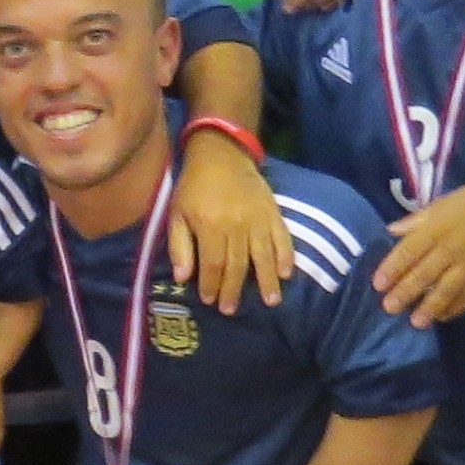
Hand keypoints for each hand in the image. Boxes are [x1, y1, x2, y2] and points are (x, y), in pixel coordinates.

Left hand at [167, 133, 291, 312]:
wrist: (221, 155)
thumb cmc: (194, 187)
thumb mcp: (177, 214)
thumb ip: (180, 246)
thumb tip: (183, 278)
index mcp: (211, 225)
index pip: (213, 264)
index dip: (211, 284)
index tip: (209, 300)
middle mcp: (237, 225)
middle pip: (237, 265)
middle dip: (234, 290)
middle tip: (231, 309)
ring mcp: (258, 219)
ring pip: (264, 255)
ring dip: (267, 281)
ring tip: (271, 302)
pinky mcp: (273, 212)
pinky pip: (283, 237)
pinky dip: (286, 256)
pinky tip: (287, 274)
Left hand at [376, 171, 464, 323]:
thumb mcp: (443, 203)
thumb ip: (417, 220)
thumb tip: (391, 230)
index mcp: (436, 227)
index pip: (409, 251)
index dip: (392, 268)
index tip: (377, 284)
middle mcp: (451, 248)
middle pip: (424, 274)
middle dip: (406, 292)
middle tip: (389, 308)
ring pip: (447, 289)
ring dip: (430, 307)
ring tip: (416, 322)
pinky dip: (456, 307)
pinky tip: (443, 316)